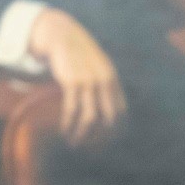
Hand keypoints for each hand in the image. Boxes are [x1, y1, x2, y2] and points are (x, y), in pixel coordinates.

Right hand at [26, 7, 126, 145]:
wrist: (63, 36)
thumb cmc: (82, 56)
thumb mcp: (101, 68)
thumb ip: (108, 87)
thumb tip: (111, 111)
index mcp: (114, 81)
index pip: (122, 113)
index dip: (117, 131)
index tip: (108, 143)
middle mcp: (105, 83)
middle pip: (109, 119)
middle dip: (101, 138)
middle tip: (90, 148)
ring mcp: (88, 82)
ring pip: (89, 118)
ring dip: (82, 135)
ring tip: (73, 144)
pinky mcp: (71, 82)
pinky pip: (71, 109)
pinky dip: (68, 123)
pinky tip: (64, 130)